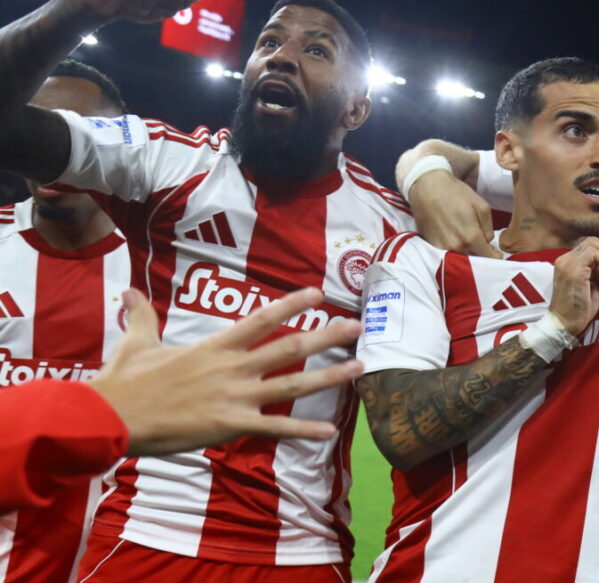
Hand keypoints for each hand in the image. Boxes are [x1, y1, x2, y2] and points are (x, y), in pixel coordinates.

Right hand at [90, 287, 362, 455]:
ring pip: (293, 384)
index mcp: (216, 346)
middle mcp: (233, 368)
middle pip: (291, 348)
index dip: (293, 305)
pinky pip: (275, 428)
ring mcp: (235, 397)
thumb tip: (129, 292)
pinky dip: (304, 431)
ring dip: (330, 377)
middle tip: (359, 327)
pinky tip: (330, 432)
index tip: (319, 294)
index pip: (263, 319)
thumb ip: (142, 317)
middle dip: (328, 336)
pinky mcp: (231, 426)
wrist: (111, 417)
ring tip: (360, 367)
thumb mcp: (137, 342)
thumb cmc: (125, 381)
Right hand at [409, 171, 501, 257]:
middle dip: (481, 254)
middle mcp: (456, 247)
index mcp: (471, 237)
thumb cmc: (456, 193)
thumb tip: (488, 242)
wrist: (427, 187)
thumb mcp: (482, 206)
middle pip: (474, 259)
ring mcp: (442, 248)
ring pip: (461, 257)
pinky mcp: (431, 245)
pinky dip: (454, 248)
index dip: (494, 256)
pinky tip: (454, 236)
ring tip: (468, 239)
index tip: (496, 252)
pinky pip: (448, 253)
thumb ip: (489, 229)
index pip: (488, 257)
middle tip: (484, 245)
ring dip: (468, 252)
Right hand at [548, 237, 598, 335]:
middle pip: (592, 241)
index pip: (590, 246)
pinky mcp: (573, 270)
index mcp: (567, 263)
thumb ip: (598, 272)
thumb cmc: (579, 310)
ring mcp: (568, 263)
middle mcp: (565, 259)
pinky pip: (593, 254)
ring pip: (593, 244)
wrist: (564, 325)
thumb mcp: (592, 286)